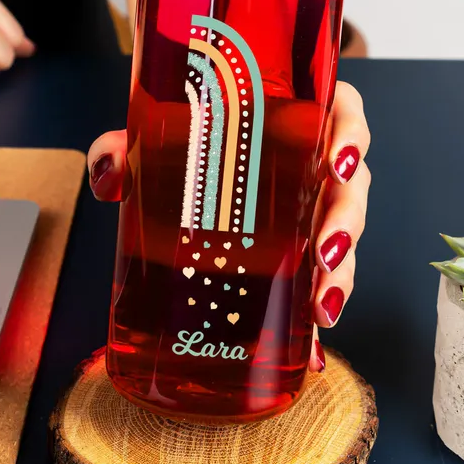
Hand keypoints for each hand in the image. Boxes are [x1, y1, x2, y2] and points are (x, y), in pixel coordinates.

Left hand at [86, 81, 370, 369]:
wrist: (177, 163)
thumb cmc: (181, 141)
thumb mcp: (151, 134)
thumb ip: (123, 146)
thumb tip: (110, 175)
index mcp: (293, 118)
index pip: (342, 113)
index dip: (353, 135)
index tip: (340, 162)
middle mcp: (311, 163)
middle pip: (351, 186)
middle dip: (346, 221)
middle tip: (325, 249)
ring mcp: (309, 209)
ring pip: (343, 237)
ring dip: (343, 273)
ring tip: (322, 307)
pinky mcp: (297, 252)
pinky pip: (320, 280)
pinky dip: (316, 317)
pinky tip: (311, 350)